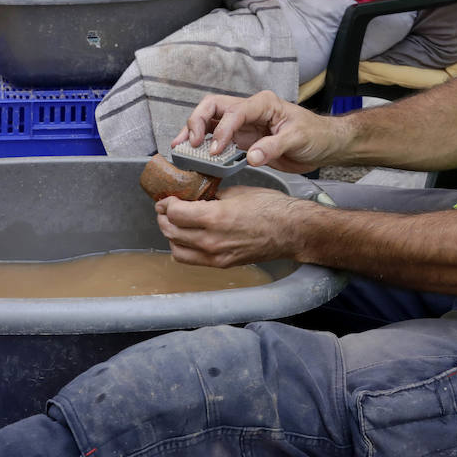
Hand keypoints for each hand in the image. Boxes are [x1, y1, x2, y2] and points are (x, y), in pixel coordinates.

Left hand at [155, 185, 305, 267]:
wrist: (292, 231)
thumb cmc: (272, 209)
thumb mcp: (238, 192)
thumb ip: (213, 196)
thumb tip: (197, 197)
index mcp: (215, 217)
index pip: (174, 213)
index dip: (167, 204)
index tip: (168, 198)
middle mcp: (211, 240)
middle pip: (170, 232)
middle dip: (164, 218)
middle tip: (165, 208)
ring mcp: (216, 256)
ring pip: (176, 249)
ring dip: (171, 235)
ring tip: (176, 223)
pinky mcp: (222, 264)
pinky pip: (191, 259)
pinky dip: (184, 248)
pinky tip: (189, 237)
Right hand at [172, 90, 343, 173]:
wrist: (325, 145)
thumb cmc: (316, 135)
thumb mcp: (298, 139)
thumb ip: (274, 147)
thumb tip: (251, 156)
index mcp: (263, 103)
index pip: (234, 111)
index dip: (222, 130)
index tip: (215, 150)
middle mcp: (250, 111)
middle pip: (213, 107)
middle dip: (196, 122)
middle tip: (188, 143)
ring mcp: (244, 125)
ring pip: (210, 122)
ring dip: (194, 133)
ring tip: (180, 147)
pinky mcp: (243, 140)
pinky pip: (218, 140)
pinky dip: (204, 146)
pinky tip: (194, 156)